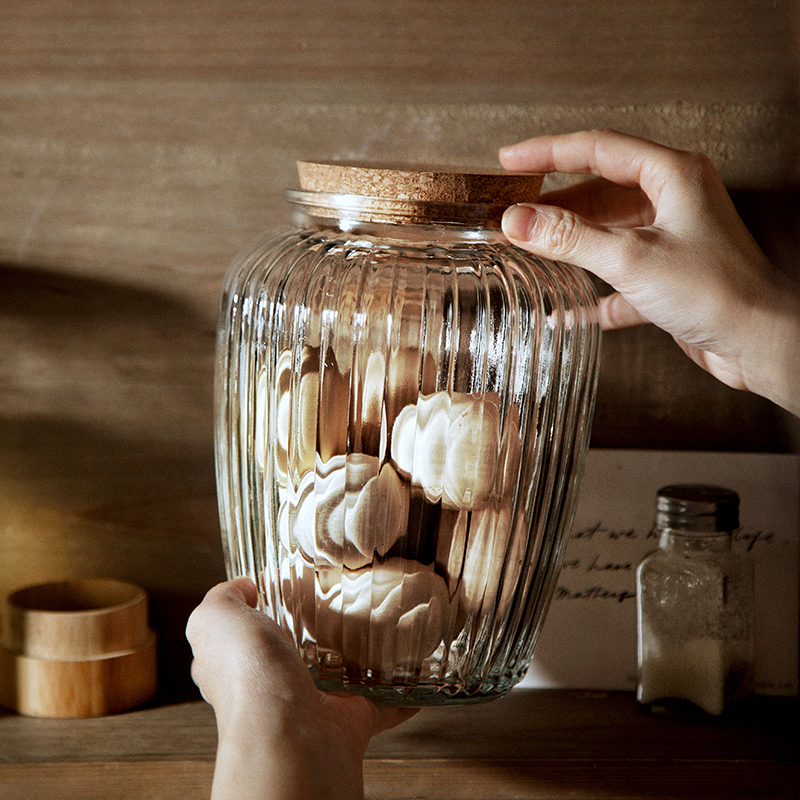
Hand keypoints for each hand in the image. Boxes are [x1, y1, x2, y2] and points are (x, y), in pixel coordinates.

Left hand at [186, 578, 416, 799]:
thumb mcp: (214, 618)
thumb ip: (223, 598)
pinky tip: (410, 670)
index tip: (285, 587)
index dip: (258, 615)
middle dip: (312, 634)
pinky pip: (380, 705)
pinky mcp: (351, 720)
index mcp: (238, 666)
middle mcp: (272, 690)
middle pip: (293, 657)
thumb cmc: (248, 673)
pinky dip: (398, 694)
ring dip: (355, 660)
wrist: (290, 731)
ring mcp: (313, 707)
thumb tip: (244, 588)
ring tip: (376, 627)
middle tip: (337, 601)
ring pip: (337, 679)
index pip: (243, 639)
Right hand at [499, 129, 799, 416]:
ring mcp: (671, 238)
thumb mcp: (631, 258)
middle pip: (599, 190)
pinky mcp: (668, 276)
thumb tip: (518, 221)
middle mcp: (674, 200)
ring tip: (530, 251)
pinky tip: (567, 312)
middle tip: (514, 212)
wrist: (760, 343)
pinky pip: (617, 276)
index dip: (548, 152)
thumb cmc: (717, 292)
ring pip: (607, 230)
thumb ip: (570, 237)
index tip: (510, 160)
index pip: (598, 148)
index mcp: (673, 175)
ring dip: (570, 244)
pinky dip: (591, 291)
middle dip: (554, 203)